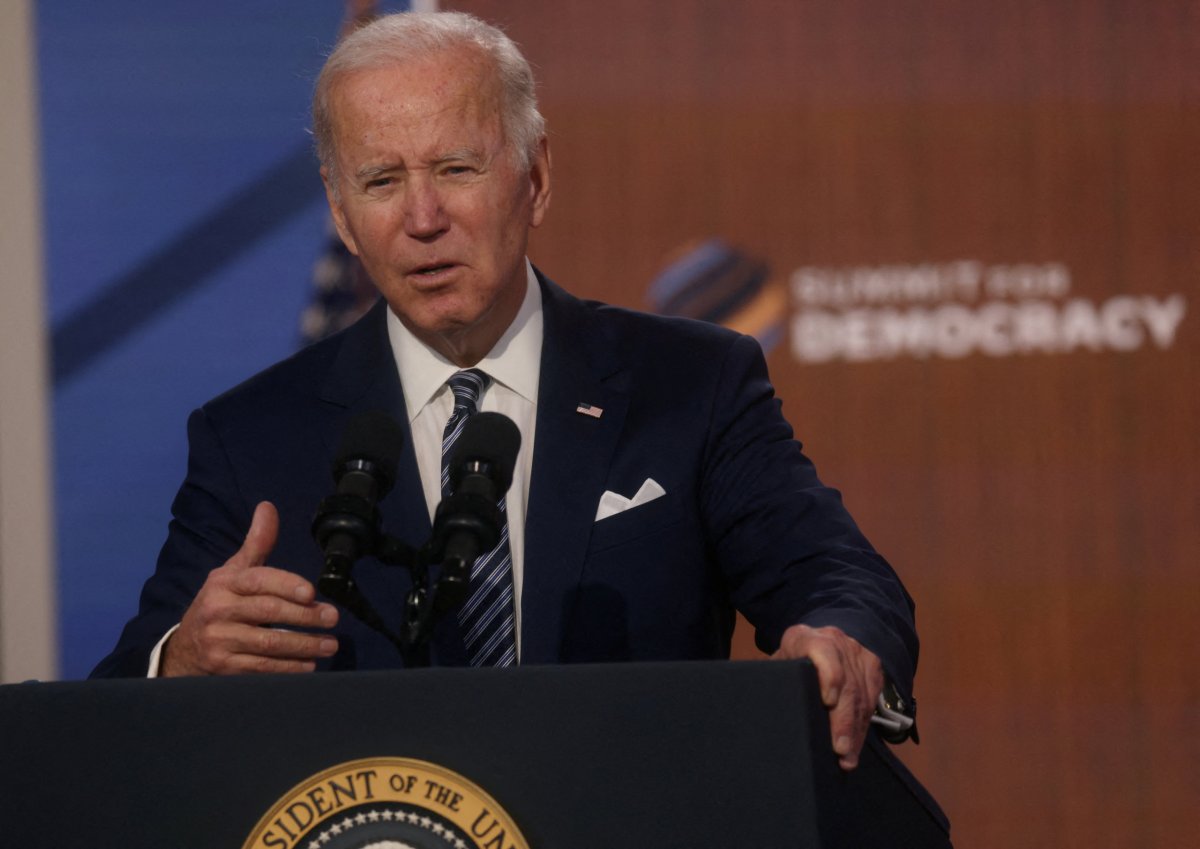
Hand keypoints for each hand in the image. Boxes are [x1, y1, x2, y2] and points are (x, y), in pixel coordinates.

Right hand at [161, 502, 339, 675]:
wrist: (185, 649)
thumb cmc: (219, 604)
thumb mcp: (232, 572)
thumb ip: (256, 543)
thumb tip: (268, 507)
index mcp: (224, 583)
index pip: (258, 580)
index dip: (286, 585)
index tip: (312, 592)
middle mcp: (218, 610)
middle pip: (268, 613)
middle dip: (305, 616)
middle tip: (332, 618)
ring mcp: (220, 641)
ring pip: (269, 644)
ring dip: (304, 646)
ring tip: (330, 645)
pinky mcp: (224, 668)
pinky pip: (262, 668)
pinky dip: (288, 668)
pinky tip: (309, 665)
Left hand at [772, 623, 883, 769]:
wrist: (820, 637)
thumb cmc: (791, 659)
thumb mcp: (779, 664)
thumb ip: (776, 680)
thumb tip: (764, 714)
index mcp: (803, 637)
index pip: (822, 651)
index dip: (829, 676)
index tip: (828, 701)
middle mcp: (834, 641)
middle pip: (846, 682)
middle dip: (843, 720)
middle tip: (839, 748)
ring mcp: (856, 653)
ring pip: (861, 695)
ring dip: (854, 730)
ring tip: (846, 757)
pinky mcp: (872, 666)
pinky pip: (871, 700)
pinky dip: (862, 727)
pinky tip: (855, 747)